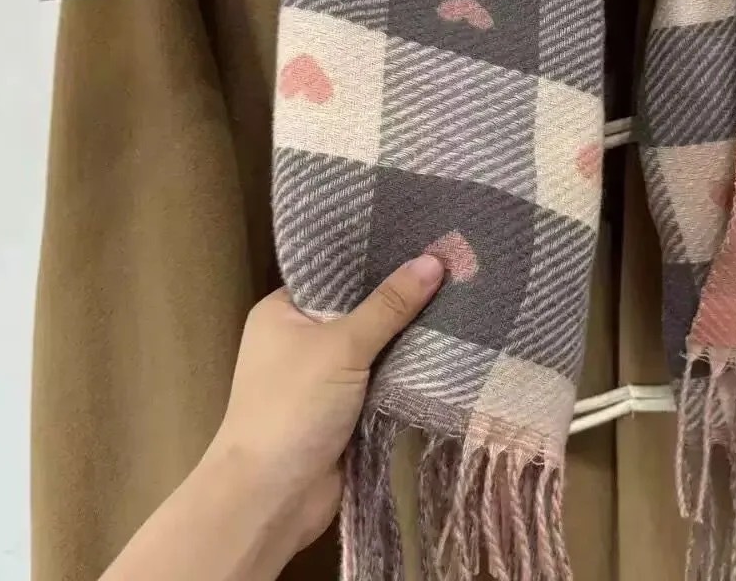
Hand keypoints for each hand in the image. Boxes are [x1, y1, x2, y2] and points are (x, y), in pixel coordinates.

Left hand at [203, 255, 444, 556]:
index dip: (377, 256)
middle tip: (456, 263)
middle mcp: (301, 338)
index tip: (425, 235)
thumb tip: (435, 259)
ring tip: (464, 294)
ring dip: (409, 335)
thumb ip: (389, 305)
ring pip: (376, 344)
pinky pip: (383, 377)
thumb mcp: (342, 346)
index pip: (336, 271)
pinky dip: (408, 369)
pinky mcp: (345, 409)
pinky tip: (449, 343)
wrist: (272, 499)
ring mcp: (323, 376)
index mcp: (284, 311)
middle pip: (360, 307)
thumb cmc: (292, 407)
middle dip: (401, 296)